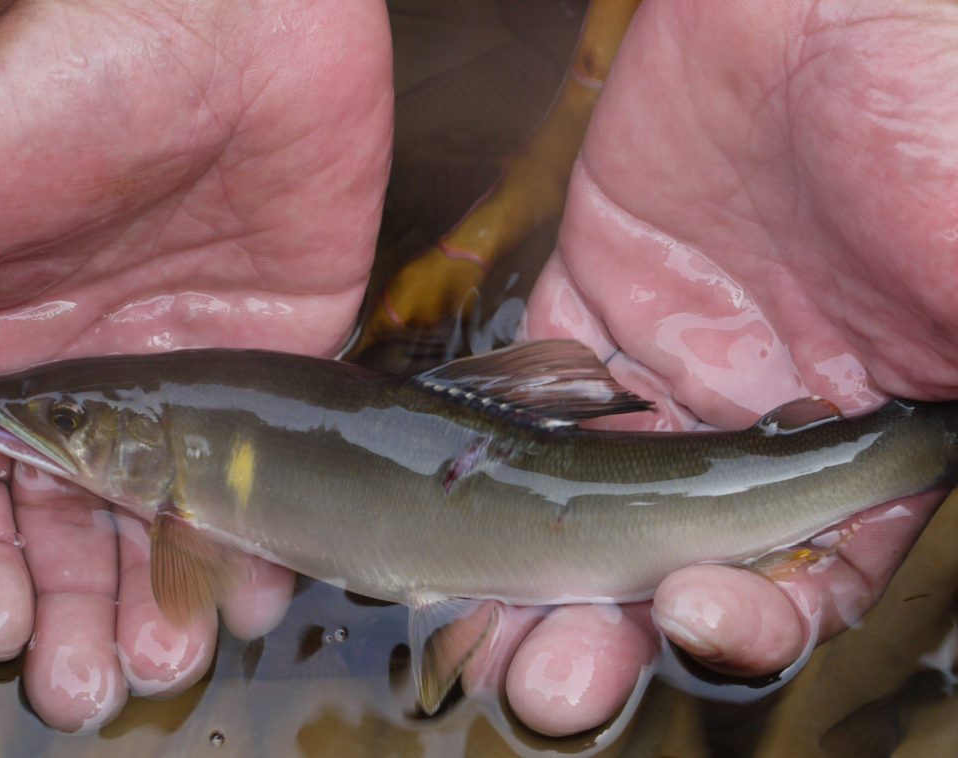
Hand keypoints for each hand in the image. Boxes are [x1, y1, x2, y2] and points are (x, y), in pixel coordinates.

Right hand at [0, 0, 390, 731]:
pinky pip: (255, 477)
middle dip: (66, 614)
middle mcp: (69, 380)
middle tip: (93, 683)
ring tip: (168, 662)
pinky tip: (253, 590)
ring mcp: (171, 380)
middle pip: (52, 530)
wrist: (244, 27)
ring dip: (158, 600)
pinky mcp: (264, 368)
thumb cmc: (83, 77)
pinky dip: (255, 541)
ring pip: (154, 521)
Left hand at [477, 0, 957, 734]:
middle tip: (550, 681)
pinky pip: (534, 399)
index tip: (701, 617)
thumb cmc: (928, 108)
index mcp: (863, 438)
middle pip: (673, 561)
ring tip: (484, 636)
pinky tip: (459, 505)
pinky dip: (498, 457)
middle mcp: (757, 421)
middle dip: (613, 630)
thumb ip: (947, 395)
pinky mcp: (592, 303)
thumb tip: (950, 489)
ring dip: (533, 578)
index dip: (751, 618)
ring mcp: (668, 367)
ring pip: (587, 506)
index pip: (803, 573)